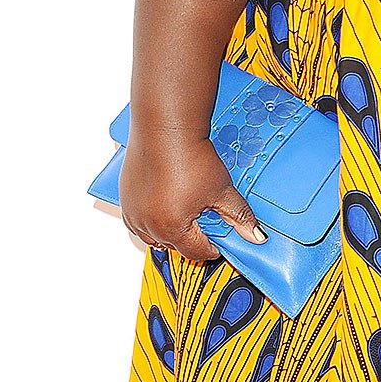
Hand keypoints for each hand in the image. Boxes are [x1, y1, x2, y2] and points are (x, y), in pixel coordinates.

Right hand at [119, 132, 266, 262]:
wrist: (165, 128)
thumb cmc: (189, 157)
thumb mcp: (222, 190)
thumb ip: (239, 216)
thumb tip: (255, 235)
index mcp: (172, 228)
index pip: (196, 252)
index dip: (212, 246)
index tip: (218, 238)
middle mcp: (148, 225)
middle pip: (174, 245)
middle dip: (190, 237)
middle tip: (204, 217)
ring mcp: (133, 211)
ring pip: (153, 236)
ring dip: (168, 230)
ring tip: (184, 210)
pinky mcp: (125, 197)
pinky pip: (137, 220)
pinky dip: (150, 218)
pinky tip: (164, 203)